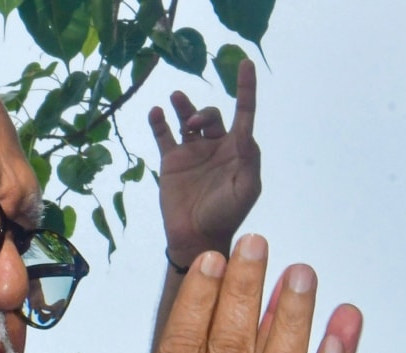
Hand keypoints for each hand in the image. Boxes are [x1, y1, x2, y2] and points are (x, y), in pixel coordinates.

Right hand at [150, 59, 259, 265]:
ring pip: (187, 119)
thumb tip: (246, 133)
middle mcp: (215, 146)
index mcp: (237, 150)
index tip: (245, 64)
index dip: (246, 88)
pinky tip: (157, 112)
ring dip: (184, 105)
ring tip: (176, 99)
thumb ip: (248, 160)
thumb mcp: (245, 188)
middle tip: (194, 123)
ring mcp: (192, 152)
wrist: (195, 236)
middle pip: (212, 115)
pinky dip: (159, 121)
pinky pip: (164, 135)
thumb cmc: (225, 214)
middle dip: (204, 112)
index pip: (244, 113)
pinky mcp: (171, 161)